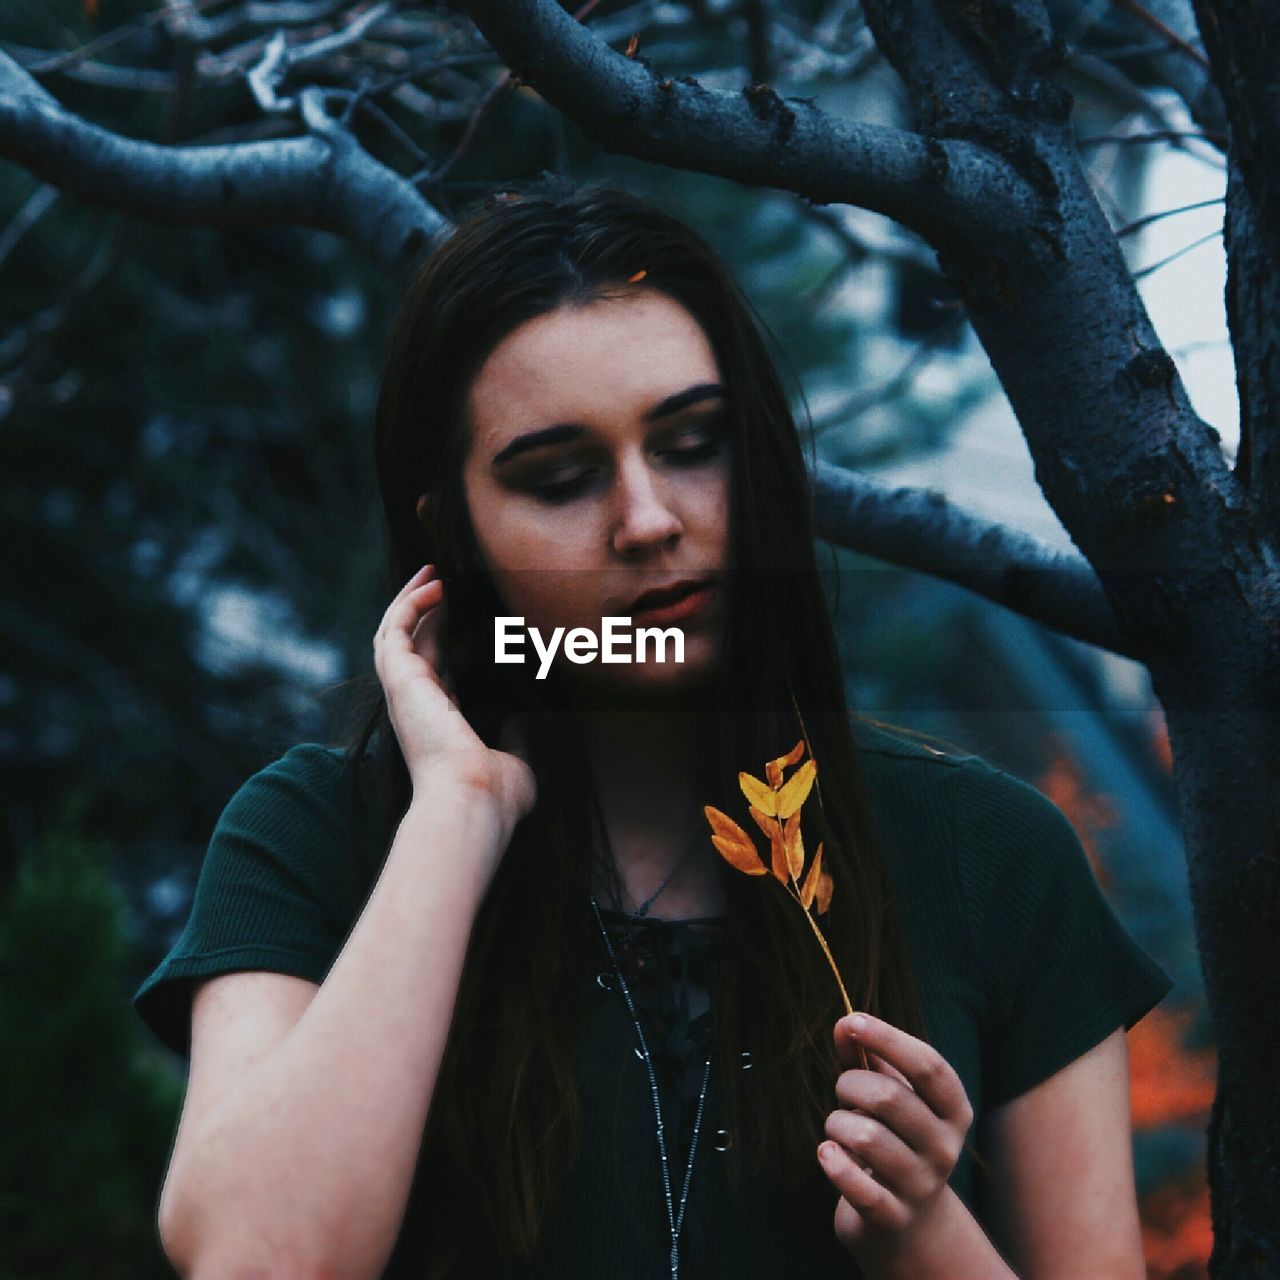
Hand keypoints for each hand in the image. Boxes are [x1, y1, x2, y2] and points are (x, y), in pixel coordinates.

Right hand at [373, 564, 536, 827]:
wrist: (473, 801)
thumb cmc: (496, 795)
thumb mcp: (517, 760)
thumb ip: (517, 736)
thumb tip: (523, 717)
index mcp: (440, 723)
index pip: (438, 672)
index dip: (449, 640)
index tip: (468, 618)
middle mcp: (416, 706)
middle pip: (412, 645)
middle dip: (424, 611)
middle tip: (442, 582)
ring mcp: (404, 692)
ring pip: (394, 633)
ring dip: (411, 599)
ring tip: (432, 571)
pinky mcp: (400, 680)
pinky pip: (396, 629)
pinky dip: (410, 603)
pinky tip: (434, 585)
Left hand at [818, 1012, 974, 1276]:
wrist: (909, 1225)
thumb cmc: (894, 1139)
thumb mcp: (889, 1093)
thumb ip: (867, 1056)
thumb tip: (843, 1025)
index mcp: (953, 1110)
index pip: (929, 1066)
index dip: (889, 1038)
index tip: (852, 1021)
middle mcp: (946, 1148)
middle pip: (890, 1098)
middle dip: (850, 1084)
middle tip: (842, 1091)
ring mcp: (922, 1186)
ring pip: (867, 1138)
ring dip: (837, 1124)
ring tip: (838, 1129)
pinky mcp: (893, 1218)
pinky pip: (859, 1187)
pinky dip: (834, 1163)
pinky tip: (826, 1153)